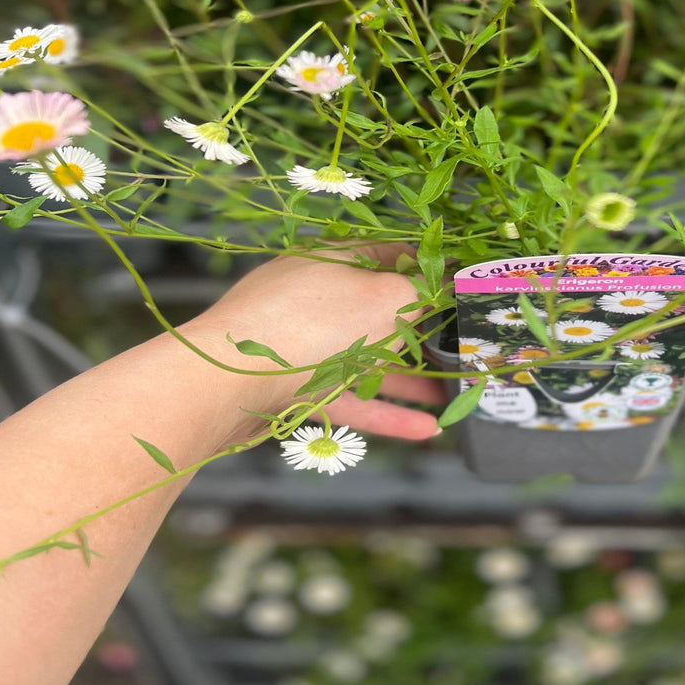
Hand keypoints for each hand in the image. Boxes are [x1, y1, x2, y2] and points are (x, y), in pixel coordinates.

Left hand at [180, 245, 442, 444]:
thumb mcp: (385, 297)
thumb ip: (420, 291)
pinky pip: (346, 396)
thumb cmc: (309, 324)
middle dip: (423, 332)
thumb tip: (439, 286)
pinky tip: (422, 430)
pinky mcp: (289, 385)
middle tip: (461, 347)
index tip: (461, 288)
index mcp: (335, 259)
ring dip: (410, 379)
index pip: (391, 254)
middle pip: (379, 310)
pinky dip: (384, 412)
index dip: (429, 268)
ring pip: (365, 358)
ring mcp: (299, 341)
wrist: (222, 382)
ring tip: (451, 395)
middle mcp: (315, 295)